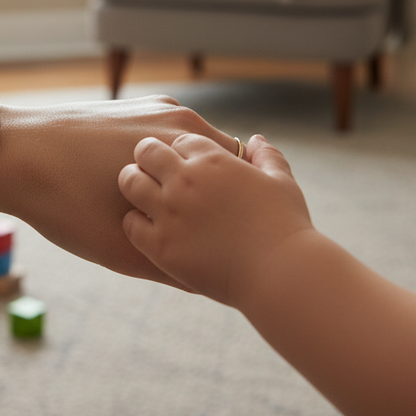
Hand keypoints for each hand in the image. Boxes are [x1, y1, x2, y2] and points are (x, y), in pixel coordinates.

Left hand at [0, 96, 240, 285]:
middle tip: (197, 233)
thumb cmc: (65, 200)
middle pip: (216, 163)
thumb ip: (176, 263)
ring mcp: (151, 108)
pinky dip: (160, 165)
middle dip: (212, 195)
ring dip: (185, 180)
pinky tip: (135, 188)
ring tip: (166, 213)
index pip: (241, 177)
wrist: (10, 154)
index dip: (235, 211)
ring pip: (187, 151)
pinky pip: (160, 139)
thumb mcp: (124, 249)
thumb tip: (211, 281)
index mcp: (185, 142)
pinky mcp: (128, 107)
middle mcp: (176, 117)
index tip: (223, 238)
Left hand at [117, 133, 313, 305]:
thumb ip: (266, 156)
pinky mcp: (161, 245)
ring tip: (141, 194)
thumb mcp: (281, 181)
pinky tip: (147, 227)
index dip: (181, 150)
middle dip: (148, 157)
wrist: (281, 275)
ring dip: (133, 183)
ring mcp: (170, 212)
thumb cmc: (286, 227)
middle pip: (146, 150)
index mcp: (213, 160)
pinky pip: (130, 223)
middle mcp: (186, 180)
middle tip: (151, 171)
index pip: (179, 140)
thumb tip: (256, 140)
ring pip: (129, 181)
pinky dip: (134, 222)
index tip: (183, 162)